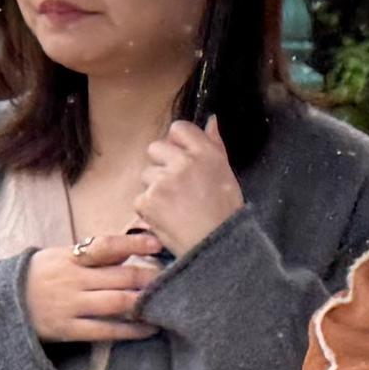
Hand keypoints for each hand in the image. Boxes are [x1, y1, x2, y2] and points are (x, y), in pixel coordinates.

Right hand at [25, 239, 165, 344]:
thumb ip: (92, 255)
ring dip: (145, 303)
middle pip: (120, 277)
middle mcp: (71, 280)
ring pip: (116, 303)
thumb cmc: (40, 278)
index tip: (157, 244)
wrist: (2, 306)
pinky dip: (131, 330)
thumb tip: (131, 249)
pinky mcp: (68, 330)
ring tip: (167, 302)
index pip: (106, 246)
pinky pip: (106, 331)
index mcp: (70, 257)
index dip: (133, 245)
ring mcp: (70, 306)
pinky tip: (149, 328)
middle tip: (175, 278)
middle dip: (150, 278)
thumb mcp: (59, 257)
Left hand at [132, 120, 243, 258]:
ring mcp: (162, 182)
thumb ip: (215, 145)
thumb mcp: (227, 175)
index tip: (182, 157)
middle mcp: (182, 163)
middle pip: (156, 148)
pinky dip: (150, 208)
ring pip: (147, 174)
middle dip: (163, 164)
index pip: (178, 128)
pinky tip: (167, 217)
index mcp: (205, 154)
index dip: (178, 142)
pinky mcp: (147, 201)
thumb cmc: (225, 214)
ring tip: (175, 206)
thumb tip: (211, 121)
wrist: (215, 248)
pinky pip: (141, 197)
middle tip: (177, 186)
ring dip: (156, 187)